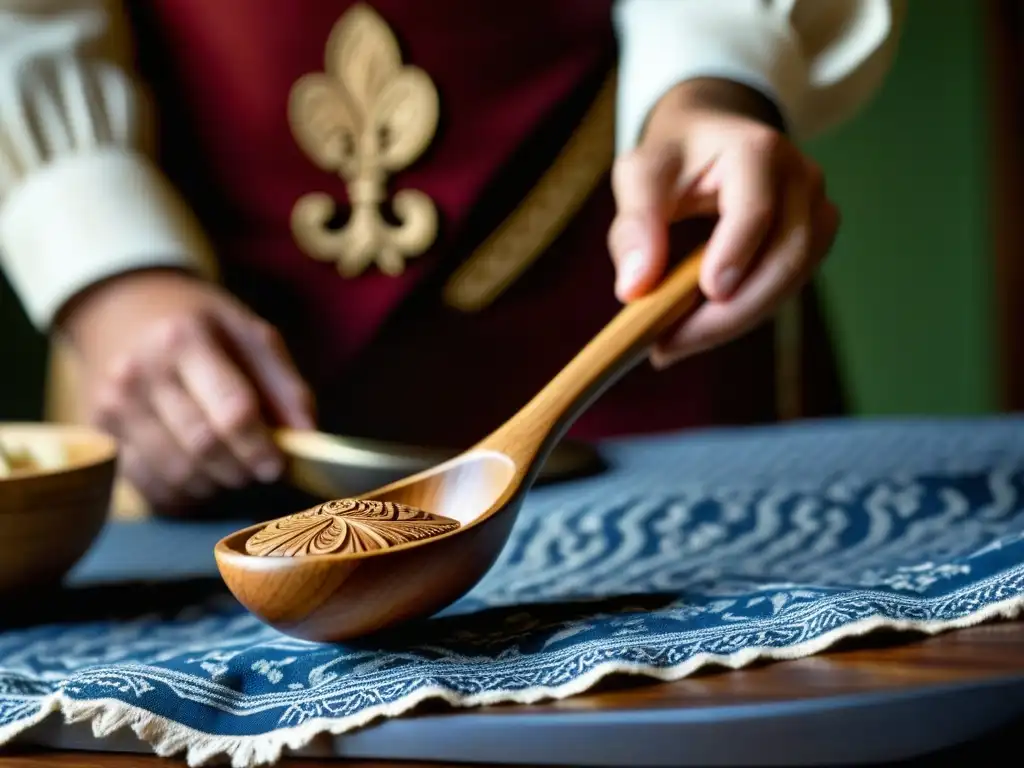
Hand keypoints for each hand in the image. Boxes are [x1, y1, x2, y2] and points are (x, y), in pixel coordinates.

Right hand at [58, 269, 314, 510]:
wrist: (125, 309)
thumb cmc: (202, 327)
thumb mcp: (249, 334)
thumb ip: (284, 384)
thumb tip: (308, 438)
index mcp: (184, 339)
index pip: (231, 411)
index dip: (260, 446)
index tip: (278, 464)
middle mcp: (139, 371)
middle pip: (202, 446)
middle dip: (240, 469)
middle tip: (258, 471)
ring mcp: (112, 403)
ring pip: (175, 472)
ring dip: (215, 484)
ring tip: (234, 471)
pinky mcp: (101, 431)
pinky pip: (147, 483)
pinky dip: (183, 493)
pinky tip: (203, 478)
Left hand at [608, 77, 839, 367]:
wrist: (711, 136)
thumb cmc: (673, 156)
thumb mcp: (640, 176)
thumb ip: (634, 225)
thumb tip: (633, 290)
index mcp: (758, 151)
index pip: (757, 209)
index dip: (736, 254)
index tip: (707, 292)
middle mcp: (801, 178)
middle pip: (786, 255)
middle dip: (730, 311)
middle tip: (669, 345)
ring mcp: (816, 210)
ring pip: (791, 281)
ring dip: (735, 321)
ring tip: (675, 342)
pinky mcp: (813, 240)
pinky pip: (786, 288)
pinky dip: (744, 314)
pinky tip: (701, 326)